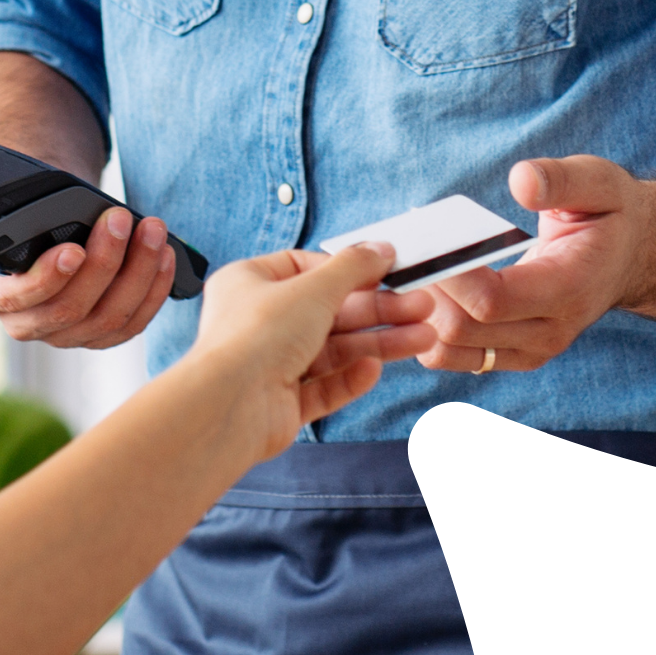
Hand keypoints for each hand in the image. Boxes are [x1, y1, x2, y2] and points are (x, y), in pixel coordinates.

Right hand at [0, 204, 179, 348]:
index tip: (74, 249)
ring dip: (138, 272)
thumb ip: (29, 216)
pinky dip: (154, 290)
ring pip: (107, 319)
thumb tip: (70, 207)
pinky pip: (131, 325)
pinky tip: (166, 258)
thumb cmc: (29, 217)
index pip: (15, 298)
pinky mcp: (97, 336)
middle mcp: (23, 324)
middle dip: (104, 261)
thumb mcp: (16, 213)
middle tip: (121, 219)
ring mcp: (62, 336)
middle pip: (69, 309)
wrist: (45, 228)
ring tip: (153, 231)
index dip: (47, 279)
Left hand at [188, 244, 438, 462]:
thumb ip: (353, 268)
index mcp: (250, 283)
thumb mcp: (314, 288)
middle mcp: (258, 323)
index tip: (389, 271)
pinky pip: (323, 386)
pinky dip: (350, 377)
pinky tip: (374, 369)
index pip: (306, 268)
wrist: (231, 406)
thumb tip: (381, 248)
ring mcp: (270, 365)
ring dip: (378, 343)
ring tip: (424, 338)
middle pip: (329, 312)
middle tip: (423, 307)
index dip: (350, 270)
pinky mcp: (282, 403)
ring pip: (333, 351)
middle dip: (378, 310)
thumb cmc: (257, 336)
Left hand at [416, 155, 648, 372]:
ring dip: (418, 312)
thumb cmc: (609, 215)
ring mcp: (530, 350)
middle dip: (423, 290)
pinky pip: (453, 355)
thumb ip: (560, 179)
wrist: (629, 258)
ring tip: (406, 267)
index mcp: (569, 289)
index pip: (492, 300)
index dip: (449, 275)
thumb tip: (520, 180)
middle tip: (401, 251)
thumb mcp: (599, 182)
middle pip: (462, 328)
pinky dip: (426, 326)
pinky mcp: (512, 355)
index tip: (423, 240)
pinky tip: (421, 286)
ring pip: (449, 348)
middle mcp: (549, 331)